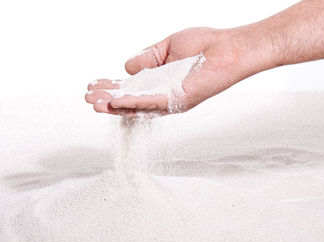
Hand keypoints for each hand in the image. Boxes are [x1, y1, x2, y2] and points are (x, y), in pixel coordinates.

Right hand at [85, 27, 257, 116]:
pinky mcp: (180, 100)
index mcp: (160, 81)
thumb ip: (146, 58)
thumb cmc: (204, 45)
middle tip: (89, 98)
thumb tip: (126, 68)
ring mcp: (171, 100)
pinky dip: (134, 103)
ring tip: (95, 103)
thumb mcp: (167, 47)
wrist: (228, 48)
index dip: (111, 87)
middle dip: (108, 100)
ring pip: (138, 107)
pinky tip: (116, 102)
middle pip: (131, 101)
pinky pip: (153, 103)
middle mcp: (164, 94)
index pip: (130, 87)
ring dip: (116, 106)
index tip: (93, 84)